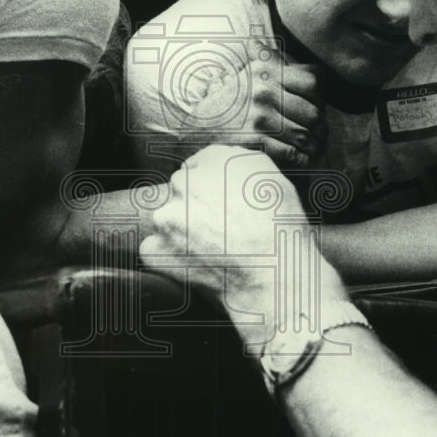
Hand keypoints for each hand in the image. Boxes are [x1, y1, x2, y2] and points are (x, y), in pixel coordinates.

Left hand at [140, 145, 345, 315]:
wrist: (276, 277)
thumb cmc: (282, 232)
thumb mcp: (275, 180)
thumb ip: (242, 166)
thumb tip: (227, 168)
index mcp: (216, 159)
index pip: (201, 164)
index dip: (212, 187)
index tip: (222, 205)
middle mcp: (187, 180)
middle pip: (181, 188)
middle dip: (194, 206)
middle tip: (219, 229)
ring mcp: (168, 214)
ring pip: (167, 217)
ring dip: (180, 229)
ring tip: (210, 250)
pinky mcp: (156, 247)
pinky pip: (153, 248)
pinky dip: (167, 256)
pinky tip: (193, 264)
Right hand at [191, 42, 325, 169]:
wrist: (196, 128)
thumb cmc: (229, 102)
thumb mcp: (248, 72)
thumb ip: (274, 62)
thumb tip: (303, 66)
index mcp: (266, 71)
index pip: (314, 81)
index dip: (321, 99)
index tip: (315, 109)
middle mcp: (263, 90)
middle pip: (314, 112)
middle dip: (320, 128)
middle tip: (318, 135)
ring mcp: (259, 116)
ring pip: (306, 135)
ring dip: (313, 147)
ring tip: (312, 149)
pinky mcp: (254, 140)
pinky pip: (293, 154)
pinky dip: (302, 160)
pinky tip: (301, 160)